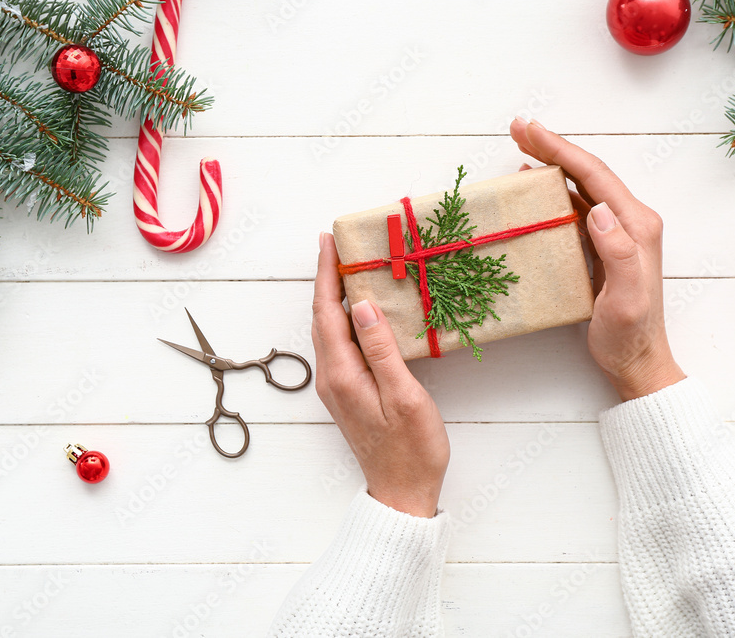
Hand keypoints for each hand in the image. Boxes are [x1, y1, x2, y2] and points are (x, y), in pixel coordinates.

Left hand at [311, 232, 449, 516]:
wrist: (403, 492)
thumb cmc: (411, 449)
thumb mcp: (404, 396)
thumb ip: (381, 349)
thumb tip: (362, 305)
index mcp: (342, 374)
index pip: (328, 313)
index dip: (327, 275)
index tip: (329, 242)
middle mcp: (331, 378)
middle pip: (322, 318)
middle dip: (327, 279)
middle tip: (338, 245)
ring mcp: (337, 386)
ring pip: (328, 330)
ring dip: (334, 297)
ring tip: (347, 268)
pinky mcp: (347, 392)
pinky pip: (339, 344)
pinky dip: (344, 319)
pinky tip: (358, 310)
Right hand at [510, 118, 684, 400]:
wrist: (636, 361)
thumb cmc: (630, 334)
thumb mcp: (627, 297)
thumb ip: (618, 251)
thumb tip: (596, 210)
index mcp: (636, 226)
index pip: (595, 176)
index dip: (561, 150)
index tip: (530, 131)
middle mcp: (630, 222)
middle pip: (588, 173)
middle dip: (553, 147)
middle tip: (518, 128)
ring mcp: (617, 233)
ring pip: (580, 186)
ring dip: (552, 165)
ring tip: (522, 147)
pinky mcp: (603, 247)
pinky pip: (576, 208)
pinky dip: (554, 191)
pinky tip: (535, 185)